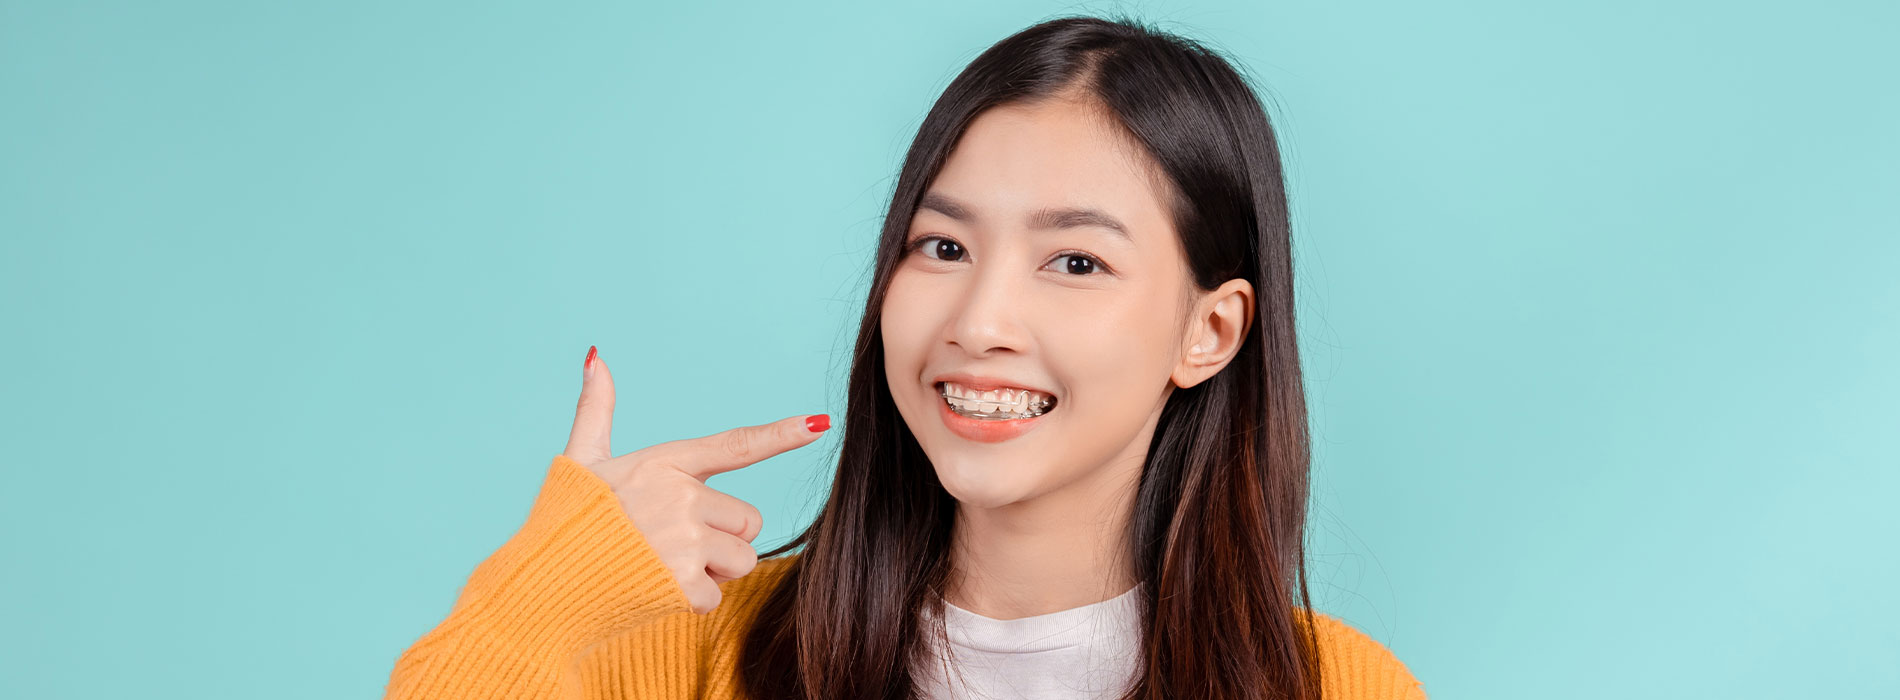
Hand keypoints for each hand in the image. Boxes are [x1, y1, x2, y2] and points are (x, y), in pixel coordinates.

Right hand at [561, 346, 828, 613]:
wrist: (539, 583)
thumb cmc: (564, 521)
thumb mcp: (581, 461)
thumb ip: (597, 411)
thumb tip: (597, 356)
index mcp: (664, 462)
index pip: (735, 445)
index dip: (781, 434)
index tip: (820, 423)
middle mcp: (680, 495)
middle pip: (749, 521)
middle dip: (723, 539)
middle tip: (672, 543)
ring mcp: (683, 538)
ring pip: (741, 560)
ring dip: (712, 573)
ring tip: (661, 566)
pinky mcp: (681, 581)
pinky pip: (715, 596)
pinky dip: (689, 601)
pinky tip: (652, 590)